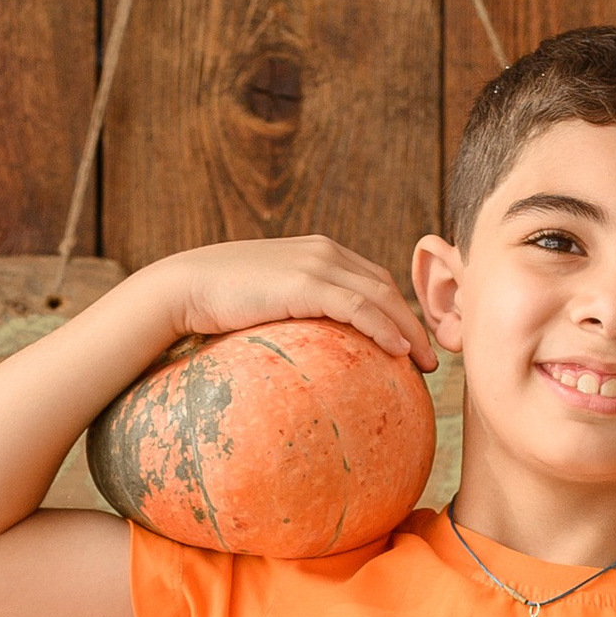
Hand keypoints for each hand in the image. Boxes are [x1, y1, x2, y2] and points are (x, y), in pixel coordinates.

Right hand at [155, 237, 436, 372]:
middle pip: (385, 287)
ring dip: (409, 330)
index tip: (412, 343)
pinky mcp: (306, 283)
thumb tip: (308, 351)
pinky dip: (384, 328)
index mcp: (318, 253)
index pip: (371, 280)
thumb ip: (294, 312)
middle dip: (414, 321)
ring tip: (425, 363)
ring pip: (380, 297)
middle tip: (430, 358)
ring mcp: (316, 264)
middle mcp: (324, 252)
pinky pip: (358, 308)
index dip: (398, 310)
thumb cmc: (217, 303)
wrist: (185, 288)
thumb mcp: (266, 302)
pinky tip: (399, 352)